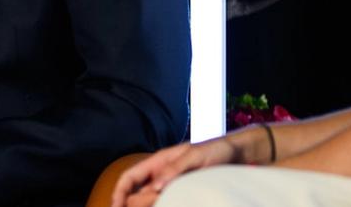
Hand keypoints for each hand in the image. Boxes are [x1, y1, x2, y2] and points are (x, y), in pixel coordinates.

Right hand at [110, 138, 239, 206]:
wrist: (235, 154)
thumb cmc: (214, 150)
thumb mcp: (194, 156)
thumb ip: (175, 169)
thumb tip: (155, 186)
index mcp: (157, 163)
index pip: (129, 177)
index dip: (119, 192)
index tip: (115, 206)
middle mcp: (160, 176)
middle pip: (136, 194)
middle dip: (135, 204)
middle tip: (144, 206)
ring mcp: (171, 186)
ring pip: (151, 201)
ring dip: (149, 205)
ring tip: (159, 204)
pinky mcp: (183, 194)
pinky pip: (168, 202)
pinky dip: (165, 204)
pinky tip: (167, 204)